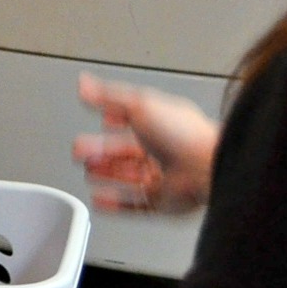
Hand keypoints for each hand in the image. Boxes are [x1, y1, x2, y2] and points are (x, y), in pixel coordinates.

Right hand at [73, 72, 218, 213]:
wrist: (205, 167)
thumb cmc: (183, 134)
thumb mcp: (139, 104)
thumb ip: (109, 95)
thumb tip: (85, 83)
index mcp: (160, 122)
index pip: (131, 119)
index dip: (113, 118)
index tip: (98, 118)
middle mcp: (162, 149)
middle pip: (124, 151)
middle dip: (101, 150)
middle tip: (81, 150)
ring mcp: (162, 176)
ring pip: (127, 176)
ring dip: (106, 173)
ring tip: (88, 171)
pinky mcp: (162, 201)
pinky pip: (134, 204)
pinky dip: (115, 202)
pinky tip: (100, 199)